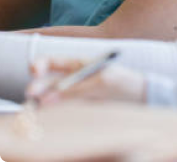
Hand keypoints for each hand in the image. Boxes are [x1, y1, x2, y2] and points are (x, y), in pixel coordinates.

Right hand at [26, 58, 145, 104]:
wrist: (141, 98)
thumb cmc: (124, 83)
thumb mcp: (102, 82)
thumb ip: (77, 89)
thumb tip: (50, 97)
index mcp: (78, 64)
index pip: (52, 62)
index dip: (40, 64)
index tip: (35, 70)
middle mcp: (72, 79)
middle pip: (47, 83)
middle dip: (36, 87)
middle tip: (31, 95)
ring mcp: (75, 95)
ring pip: (51, 99)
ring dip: (42, 104)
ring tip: (38, 109)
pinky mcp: (79, 110)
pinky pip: (62, 111)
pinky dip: (54, 115)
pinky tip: (51, 118)